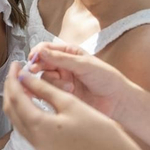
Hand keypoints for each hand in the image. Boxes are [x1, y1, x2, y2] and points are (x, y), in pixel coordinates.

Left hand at [2, 64, 132, 149]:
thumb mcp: (68, 102)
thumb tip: (23, 77)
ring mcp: (38, 146)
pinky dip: (23, 111)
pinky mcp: (44, 149)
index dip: (13, 78)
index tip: (16, 64)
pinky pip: (25, 127)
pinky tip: (31, 100)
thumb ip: (43, 89)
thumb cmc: (95, 127)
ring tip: (22, 82)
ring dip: (15, 100)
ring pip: (16, 119)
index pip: (16, 97)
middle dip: (10, 88)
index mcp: (38, 126)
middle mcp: (33, 139)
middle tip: (16, 71)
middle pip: (11, 109)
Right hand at [22, 44, 138, 120]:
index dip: (37, 52)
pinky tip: (60, 93)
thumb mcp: (84, 64)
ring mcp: (62, 80)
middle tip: (34, 70)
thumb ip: (61, 59)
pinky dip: (51, 92)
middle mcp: (63, 66)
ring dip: (54, 82)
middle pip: (42, 63)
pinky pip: (49, 91)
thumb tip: (41, 51)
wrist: (117, 101)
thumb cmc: (106, 78)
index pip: (47, 48)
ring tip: (69, 88)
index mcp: (69, 53)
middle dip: (38, 66)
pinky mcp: (62, 95)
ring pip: (45, 78)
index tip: (32, 57)